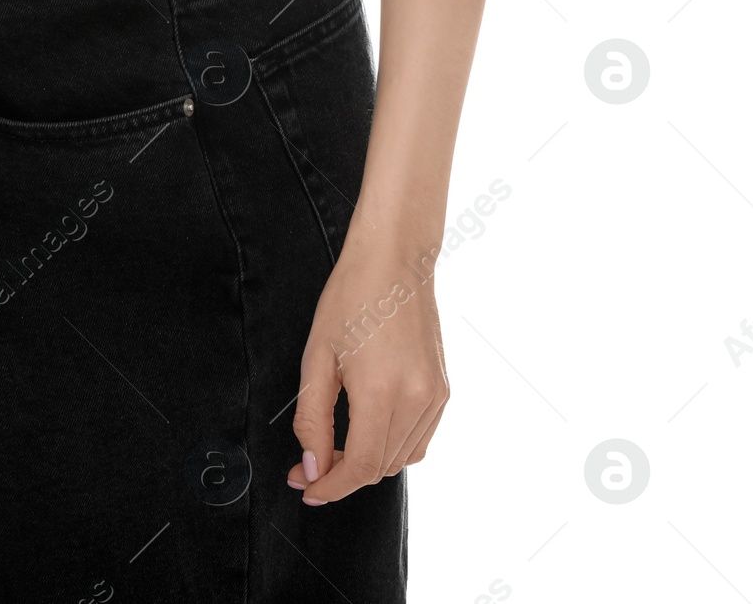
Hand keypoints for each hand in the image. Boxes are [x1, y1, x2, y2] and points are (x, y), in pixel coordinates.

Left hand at [287, 236, 448, 503]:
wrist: (395, 261)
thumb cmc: (351, 298)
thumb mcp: (317, 357)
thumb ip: (312, 419)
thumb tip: (313, 467)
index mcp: (381, 390)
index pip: (360, 466)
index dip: (331, 487)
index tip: (308, 491)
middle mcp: (417, 399)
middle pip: (380, 468)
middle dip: (342, 475)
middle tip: (308, 466)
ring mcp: (437, 396)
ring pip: (402, 459)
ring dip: (367, 463)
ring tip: (334, 447)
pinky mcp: (444, 391)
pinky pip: (419, 439)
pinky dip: (391, 447)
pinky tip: (366, 430)